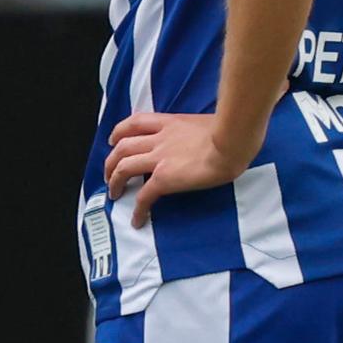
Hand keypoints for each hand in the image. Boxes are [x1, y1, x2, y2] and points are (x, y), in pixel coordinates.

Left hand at [103, 108, 253, 223]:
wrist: (233, 142)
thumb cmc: (232, 132)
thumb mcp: (208, 123)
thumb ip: (196, 131)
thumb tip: (204, 139)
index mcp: (171, 123)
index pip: (135, 122)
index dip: (119, 131)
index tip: (114, 140)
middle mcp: (159, 139)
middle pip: (122, 147)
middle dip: (111, 161)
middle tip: (109, 173)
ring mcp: (159, 159)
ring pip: (123, 168)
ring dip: (114, 181)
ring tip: (113, 193)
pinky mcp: (164, 179)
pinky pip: (144, 196)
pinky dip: (137, 209)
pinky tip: (137, 220)